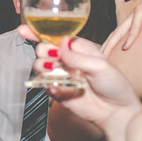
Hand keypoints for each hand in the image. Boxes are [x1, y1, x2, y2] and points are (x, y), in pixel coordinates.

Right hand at [19, 26, 141, 135]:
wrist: (117, 112)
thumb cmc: (114, 85)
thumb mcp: (101, 66)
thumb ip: (79, 57)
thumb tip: (61, 45)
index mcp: (79, 49)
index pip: (56, 37)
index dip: (39, 32)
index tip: (24, 29)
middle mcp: (68, 61)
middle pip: (44, 50)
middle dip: (43, 51)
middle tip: (51, 57)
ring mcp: (63, 76)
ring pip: (41, 67)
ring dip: (42, 67)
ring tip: (54, 71)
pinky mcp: (59, 93)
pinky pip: (46, 87)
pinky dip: (48, 86)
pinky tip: (57, 88)